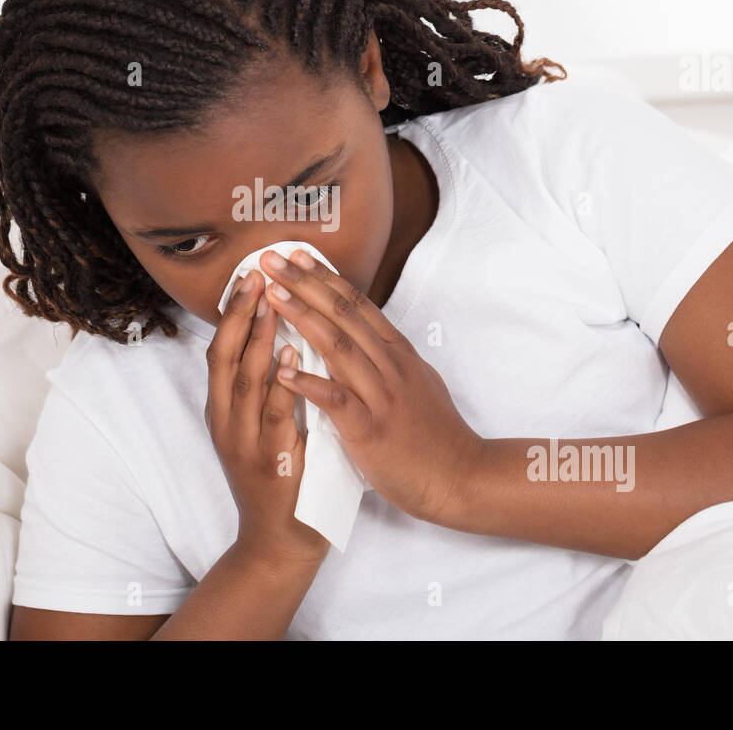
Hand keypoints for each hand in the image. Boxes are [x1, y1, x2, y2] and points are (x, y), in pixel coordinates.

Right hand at [204, 268, 330, 567]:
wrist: (280, 544)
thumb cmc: (281, 478)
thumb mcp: (266, 424)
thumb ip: (268, 385)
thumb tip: (283, 335)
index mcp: (224, 409)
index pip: (221, 348)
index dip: (233, 310)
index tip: (250, 272)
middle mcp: (226, 421)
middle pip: (223, 355)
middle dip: (240, 312)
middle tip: (256, 272)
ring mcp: (244, 443)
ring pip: (244, 380)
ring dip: (257, 337)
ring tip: (272, 299)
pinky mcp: (269, 462)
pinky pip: (274, 415)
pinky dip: (282, 381)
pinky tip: (294, 355)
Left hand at [258, 248, 484, 525]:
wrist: (461, 478)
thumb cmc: (436, 435)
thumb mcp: (418, 382)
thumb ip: (389, 358)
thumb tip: (365, 336)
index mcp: (398, 353)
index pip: (356, 304)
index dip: (324, 277)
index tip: (297, 255)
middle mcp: (390, 366)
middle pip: (343, 315)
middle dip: (305, 283)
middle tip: (271, 259)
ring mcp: (382, 396)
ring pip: (338, 347)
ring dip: (303, 317)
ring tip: (272, 296)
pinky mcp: (371, 430)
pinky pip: (337, 401)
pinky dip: (310, 383)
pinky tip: (284, 371)